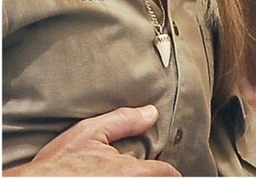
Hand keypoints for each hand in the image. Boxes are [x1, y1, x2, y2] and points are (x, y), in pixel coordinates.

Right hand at [4, 105, 180, 176]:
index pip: (167, 173)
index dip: (167, 169)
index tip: (164, 169)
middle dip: (150, 176)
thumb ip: (124, 121)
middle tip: (144, 171)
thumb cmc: (58, 166)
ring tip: (121, 175)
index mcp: (131, 173)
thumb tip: (151, 113)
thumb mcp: (89, 133)